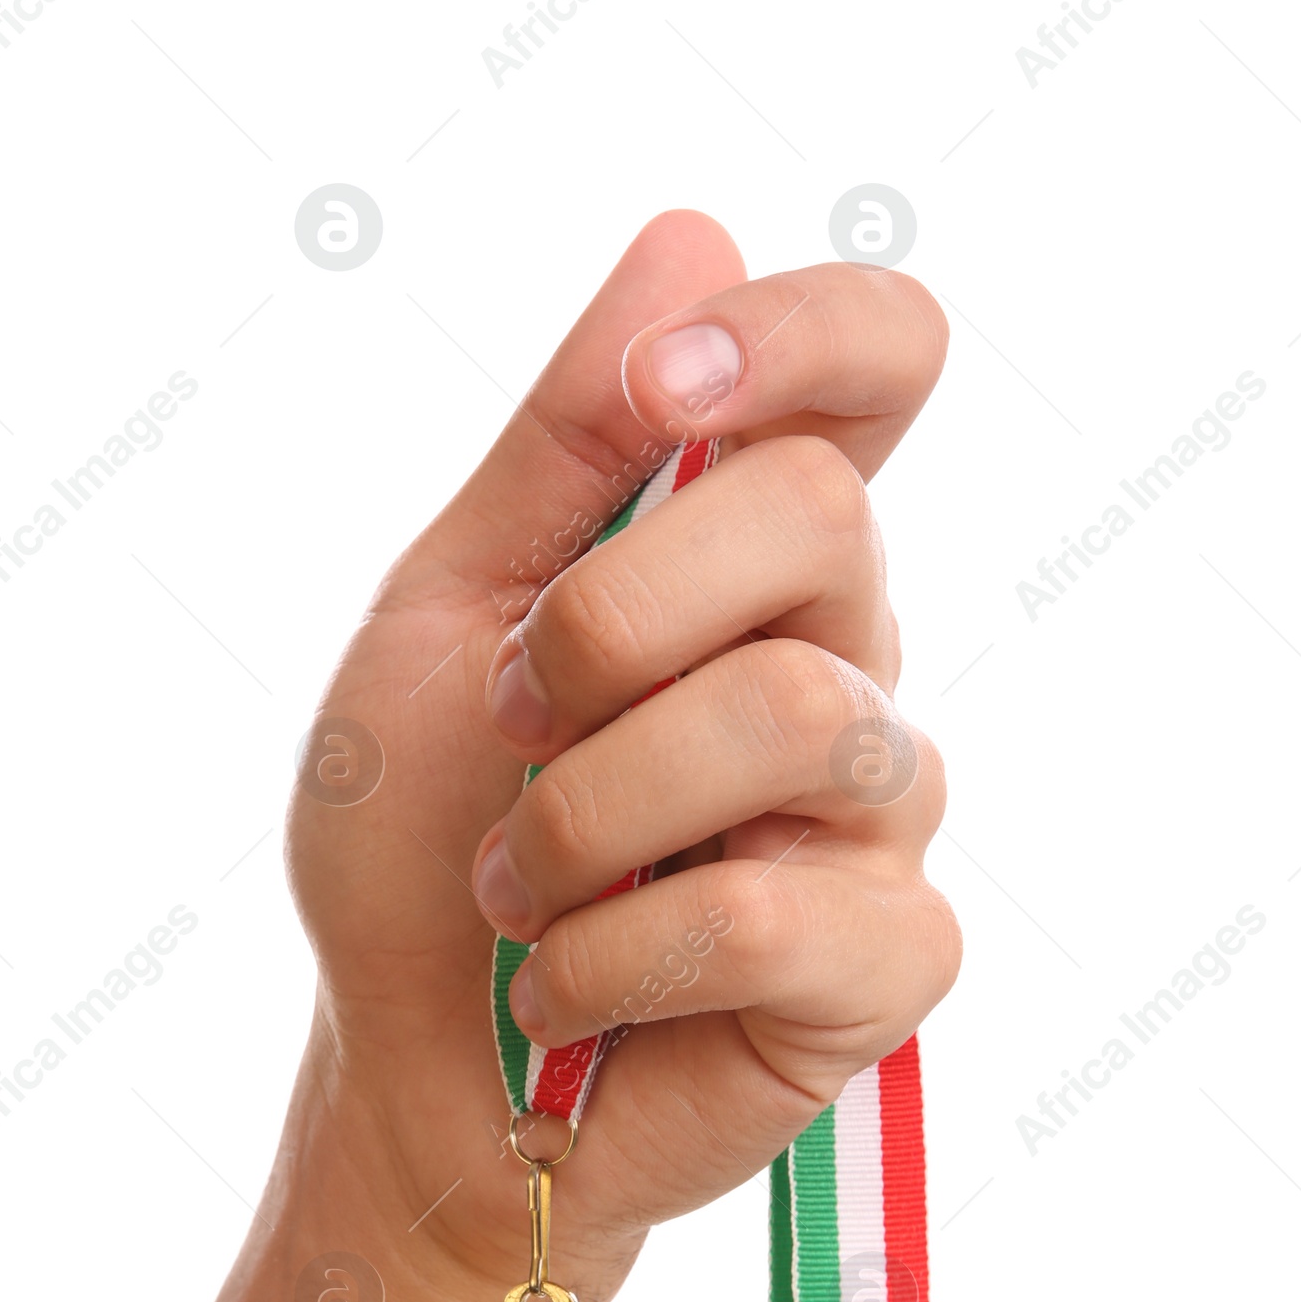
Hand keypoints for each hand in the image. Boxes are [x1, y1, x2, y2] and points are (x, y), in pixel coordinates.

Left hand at [286, 211, 959, 1301]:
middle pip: (822, 519)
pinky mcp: (888, 961)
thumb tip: (693, 231)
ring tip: (518, 887)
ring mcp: (879, 809)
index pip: (878, 366)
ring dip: (585, 813)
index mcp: (744, 557)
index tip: (667, 397)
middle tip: (514, 723)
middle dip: (606, 622)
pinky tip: (573, 993)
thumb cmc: (421, 843)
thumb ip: (561, 443)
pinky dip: (616, 953)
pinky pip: (778, 908)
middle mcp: (841, 657)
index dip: (803, 334)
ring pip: (789, 715)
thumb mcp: (444, 617)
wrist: (411, 1071)